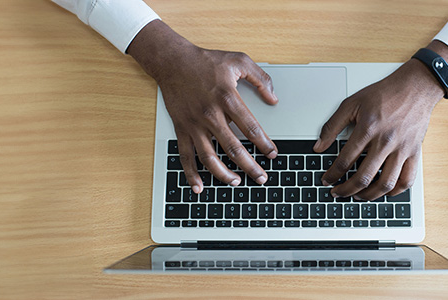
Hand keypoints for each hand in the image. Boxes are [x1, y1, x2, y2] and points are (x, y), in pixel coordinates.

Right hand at [127, 21, 277, 192]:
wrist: (173, 61)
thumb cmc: (206, 61)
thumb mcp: (238, 60)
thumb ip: (260, 78)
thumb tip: (273, 98)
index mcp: (227, 98)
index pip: (251, 128)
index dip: (264, 143)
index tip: (272, 154)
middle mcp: (210, 115)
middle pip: (233, 148)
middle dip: (250, 166)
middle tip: (262, 178)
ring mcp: (194, 124)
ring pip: (210, 157)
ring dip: (223, 174)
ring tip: (237, 183)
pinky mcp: (181, 128)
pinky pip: (185, 156)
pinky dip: (191, 174)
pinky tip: (199, 186)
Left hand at [315, 41, 447, 200]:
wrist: (415, 87)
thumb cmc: (385, 94)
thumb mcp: (352, 103)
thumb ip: (332, 125)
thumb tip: (318, 146)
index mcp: (368, 129)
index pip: (345, 160)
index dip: (332, 175)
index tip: (326, 180)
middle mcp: (385, 141)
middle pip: (363, 177)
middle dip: (346, 190)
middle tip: (337, 193)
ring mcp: (402, 149)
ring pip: (385, 184)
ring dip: (369, 195)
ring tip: (358, 196)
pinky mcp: (414, 153)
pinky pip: (407, 180)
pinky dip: (395, 191)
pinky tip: (384, 192)